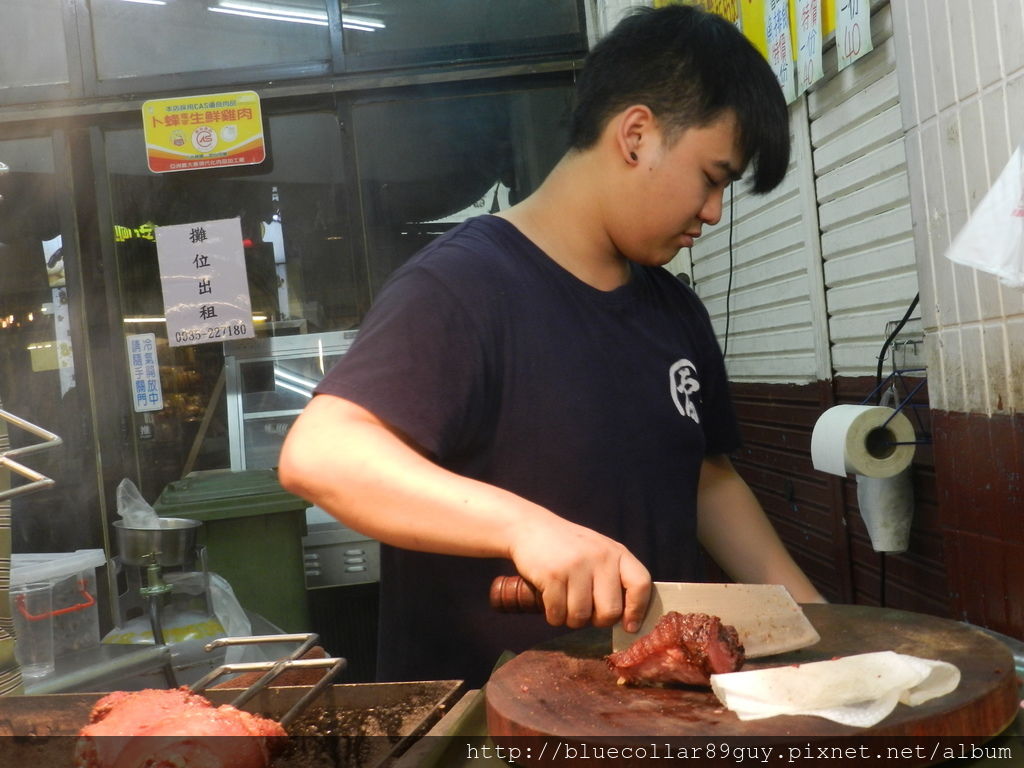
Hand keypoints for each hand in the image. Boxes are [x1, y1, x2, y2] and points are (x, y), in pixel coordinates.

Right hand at [507, 516, 650, 632]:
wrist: (530, 527)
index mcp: (617, 552)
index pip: (641, 584)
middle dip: (596, 620)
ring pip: (581, 617)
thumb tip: (627, 622)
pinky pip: (558, 614)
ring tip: (564, 602)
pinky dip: (553, 615)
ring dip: (570, 618)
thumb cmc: (568, 548)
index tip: (629, 627)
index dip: (638, 610)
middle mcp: (600, 557)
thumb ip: (613, 578)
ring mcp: (576, 565)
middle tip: (584, 610)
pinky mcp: (553, 575)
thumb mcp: (598, 552)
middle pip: (610, 612)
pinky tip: (549, 600)